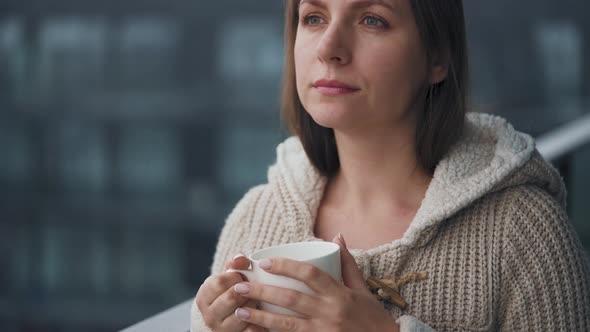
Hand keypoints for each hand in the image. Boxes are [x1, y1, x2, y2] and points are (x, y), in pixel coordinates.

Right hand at [195, 254, 264, 331]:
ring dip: (253, 304)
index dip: (235, 277)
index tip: (241, 276)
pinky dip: (259, 320)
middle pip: (231, 297)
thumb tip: (241, 258)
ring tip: (255, 300)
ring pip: (243, 314)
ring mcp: (222, 329)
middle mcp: (209, 315)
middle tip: (251, 288)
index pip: (219, 282)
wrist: (228, 319)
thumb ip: (235, 264)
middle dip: (246, 290)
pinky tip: (260, 314)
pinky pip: (252, 329)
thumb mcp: (228, 277)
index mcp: (204, 297)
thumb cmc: (230, 292)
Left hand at [232, 234, 399, 331]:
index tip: (264, 263)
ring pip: (287, 323)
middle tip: (240, 285)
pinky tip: (255, 331)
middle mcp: (331, 312)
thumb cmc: (373, 318)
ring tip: (240, 309)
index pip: (310, 274)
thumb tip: (336, 236)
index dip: (286, 266)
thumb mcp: (362, 289)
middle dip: (263, 292)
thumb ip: (347, 264)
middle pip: (291, 298)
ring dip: (261, 316)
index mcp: (340, 294)